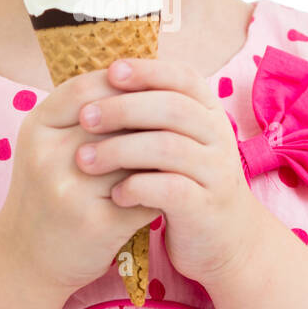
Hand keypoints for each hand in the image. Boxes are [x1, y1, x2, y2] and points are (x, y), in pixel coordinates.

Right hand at [0, 65, 163, 297]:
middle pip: (115, 120)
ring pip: (135, 156)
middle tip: (175, 117)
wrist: (24, 259)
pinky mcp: (97, 224)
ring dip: (160, 153)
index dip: (122, 83)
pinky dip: (162, 188)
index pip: (87, 88)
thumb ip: (83, 114)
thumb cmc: (45, 194)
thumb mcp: (47, 146)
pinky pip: (144, 193)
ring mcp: (71, 191)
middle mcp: (49, 156)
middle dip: (148, 118)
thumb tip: (140, 74)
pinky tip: (172, 185)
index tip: (149, 86)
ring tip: (180, 149)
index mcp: (37, 128)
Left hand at [75, 57, 265, 288]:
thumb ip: (150, 114)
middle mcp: (218, 136)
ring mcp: (215, 171)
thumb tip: (97, 81)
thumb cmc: (185, 180)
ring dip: (119, 150)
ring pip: (168, 147)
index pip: (182, 76)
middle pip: (172, 107)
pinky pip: (170, 189)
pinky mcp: (206, 206)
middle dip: (123, 108)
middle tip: (85, 118)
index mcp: (208, 112)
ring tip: (84, 160)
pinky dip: (137, 188)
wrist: (223, 238)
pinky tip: (114, 194)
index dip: (147, 70)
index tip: (110, 71)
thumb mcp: (175, 140)